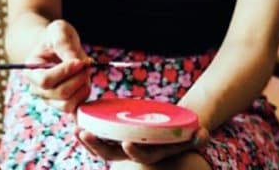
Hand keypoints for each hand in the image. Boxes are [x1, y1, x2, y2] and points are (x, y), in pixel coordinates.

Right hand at [25, 19, 90, 111]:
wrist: (57, 46)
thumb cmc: (55, 37)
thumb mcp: (59, 30)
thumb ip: (64, 43)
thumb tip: (77, 62)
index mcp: (31, 70)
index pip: (45, 80)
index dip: (65, 72)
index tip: (78, 62)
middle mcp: (38, 89)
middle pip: (60, 93)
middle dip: (78, 78)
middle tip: (86, 65)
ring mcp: (50, 99)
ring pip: (68, 105)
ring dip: (82, 88)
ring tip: (85, 73)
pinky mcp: (64, 104)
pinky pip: (74, 112)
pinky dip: (84, 103)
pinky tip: (87, 87)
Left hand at [75, 126, 208, 163]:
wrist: (173, 135)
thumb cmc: (182, 136)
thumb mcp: (193, 136)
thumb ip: (198, 137)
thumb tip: (203, 135)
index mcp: (153, 153)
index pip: (142, 157)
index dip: (135, 153)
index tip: (126, 144)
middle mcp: (135, 152)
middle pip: (113, 155)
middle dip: (97, 146)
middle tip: (84, 133)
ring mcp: (124, 147)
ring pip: (103, 148)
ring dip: (88, 140)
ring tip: (75, 129)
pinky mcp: (117, 137)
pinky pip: (100, 137)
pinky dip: (89, 131)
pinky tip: (78, 122)